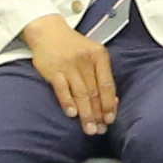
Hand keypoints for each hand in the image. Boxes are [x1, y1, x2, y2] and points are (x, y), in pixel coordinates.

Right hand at [23, 13, 121, 128]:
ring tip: (89, 129)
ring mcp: (69, 65)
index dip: (109, 104)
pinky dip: (67, 103)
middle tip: (100, 131)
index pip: (107, 84)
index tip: (110, 120)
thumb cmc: (74, 46)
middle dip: (98, 114)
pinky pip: (62, 89)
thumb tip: (113, 102)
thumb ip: (102, 76)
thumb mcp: (93, 55)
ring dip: (85, 114)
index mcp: (99, 56)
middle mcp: (86, 60)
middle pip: (94, 92)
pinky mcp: (53, 70)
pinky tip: (72, 115)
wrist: (48, 31)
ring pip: (80, 94)